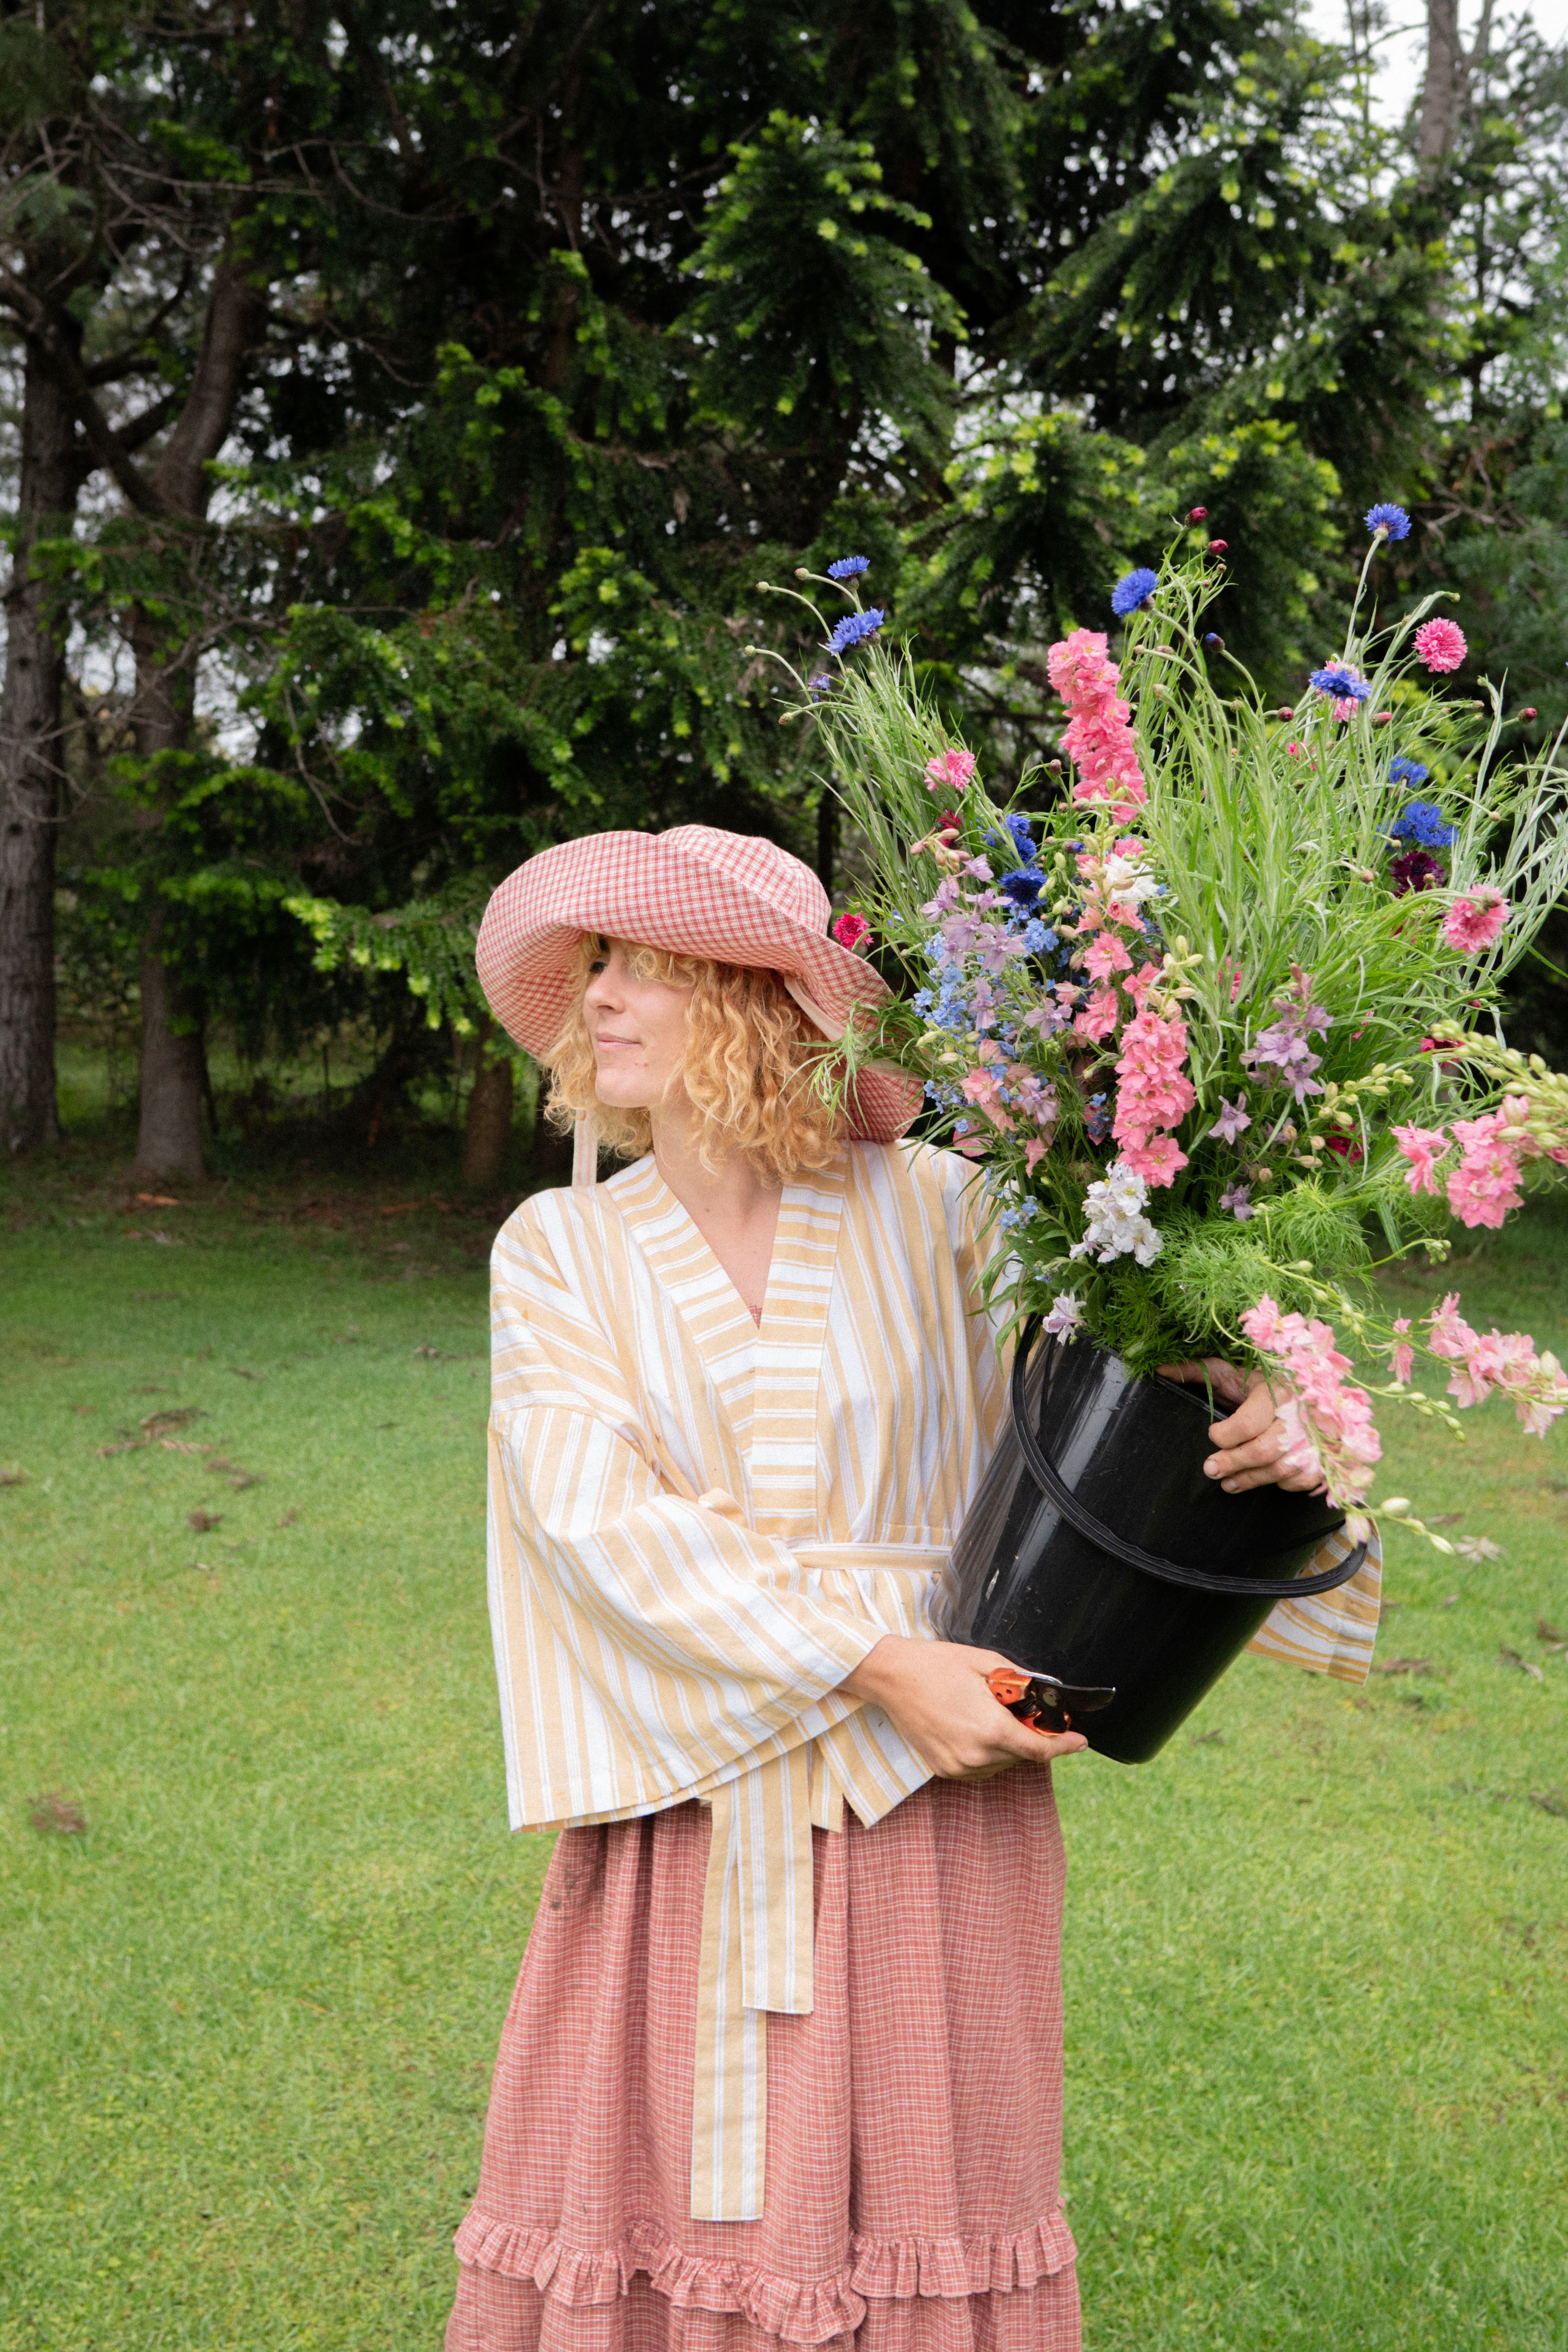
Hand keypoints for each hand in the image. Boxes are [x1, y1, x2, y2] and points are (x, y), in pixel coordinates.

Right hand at [839, 1635, 1087, 1778]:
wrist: (891, 1676)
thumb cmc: (937, 1664)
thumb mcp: (986, 1663)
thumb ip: (1021, 1681)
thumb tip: (1046, 1690)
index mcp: (990, 1728)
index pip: (1040, 1750)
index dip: (1064, 1746)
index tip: (1080, 1741)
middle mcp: (976, 1754)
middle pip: (1022, 1757)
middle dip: (1030, 1737)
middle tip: (1022, 1712)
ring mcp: (958, 1766)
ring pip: (1002, 1764)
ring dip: (1008, 1747)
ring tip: (991, 1716)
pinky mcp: (944, 1770)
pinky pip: (980, 1769)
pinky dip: (988, 1754)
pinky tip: (977, 1730)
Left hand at [1156, 1357, 1324, 1494]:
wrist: (1318, 1388)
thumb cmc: (1267, 1380)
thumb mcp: (1234, 1371)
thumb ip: (1198, 1371)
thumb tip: (1159, 1371)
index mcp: (1278, 1391)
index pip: (1248, 1423)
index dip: (1224, 1435)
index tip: (1212, 1435)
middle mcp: (1300, 1416)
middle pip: (1262, 1451)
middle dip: (1232, 1464)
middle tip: (1210, 1470)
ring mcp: (1316, 1440)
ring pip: (1279, 1469)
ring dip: (1249, 1479)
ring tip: (1227, 1483)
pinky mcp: (1325, 1458)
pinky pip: (1298, 1480)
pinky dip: (1278, 1482)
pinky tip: (1263, 1477)